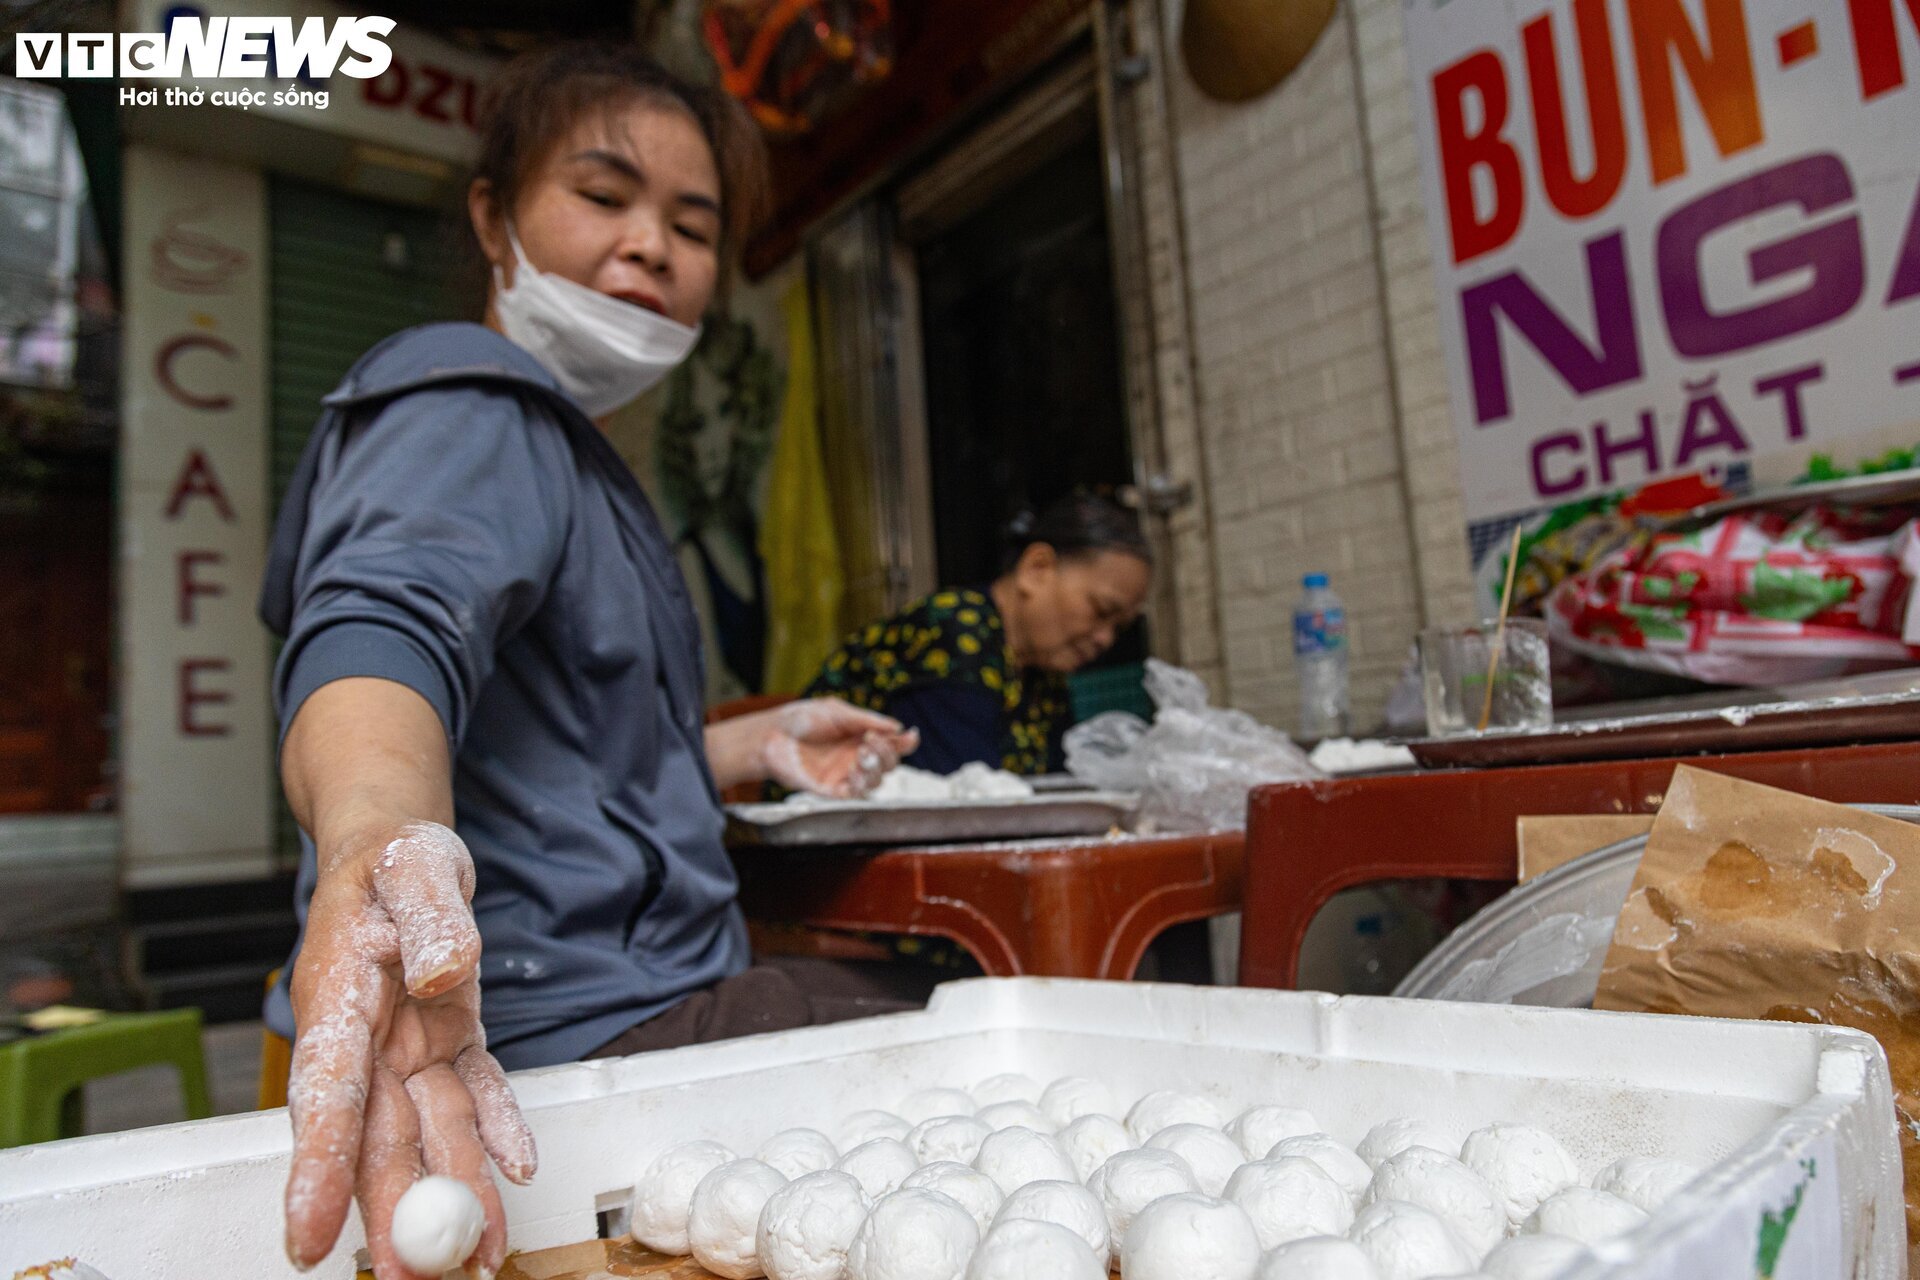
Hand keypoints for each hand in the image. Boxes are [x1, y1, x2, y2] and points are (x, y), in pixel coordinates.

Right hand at [284, 820, 535, 1278]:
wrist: (400, 852)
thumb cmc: (393, 859)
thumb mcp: (415, 866)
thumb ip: (432, 916)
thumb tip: (439, 972)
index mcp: (338, 1000)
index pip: (326, 1095)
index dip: (318, 1167)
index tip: (307, 1234)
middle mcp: (366, 1040)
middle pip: (376, 1139)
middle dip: (392, 1214)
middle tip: (414, 1277)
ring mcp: (406, 1048)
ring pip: (428, 1134)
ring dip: (454, 1193)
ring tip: (478, 1255)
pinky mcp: (446, 1044)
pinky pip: (472, 1099)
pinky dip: (494, 1134)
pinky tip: (515, 1173)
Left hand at [756, 698, 919, 796]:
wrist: (771, 736)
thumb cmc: (800, 720)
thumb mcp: (836, 711)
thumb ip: (866, 719)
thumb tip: (895, 727)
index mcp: (861, 736)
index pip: (892, 743)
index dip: (905, 742)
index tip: (910, 735)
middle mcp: (857, 756)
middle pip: (889, 763)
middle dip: (888, 753)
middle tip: (872, 740)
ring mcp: (846, 774)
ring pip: (877, 781)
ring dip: (876, 768)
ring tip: (861, 754)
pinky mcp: (832, 790)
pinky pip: (856, 794)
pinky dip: (862, 784)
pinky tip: (855, 771)